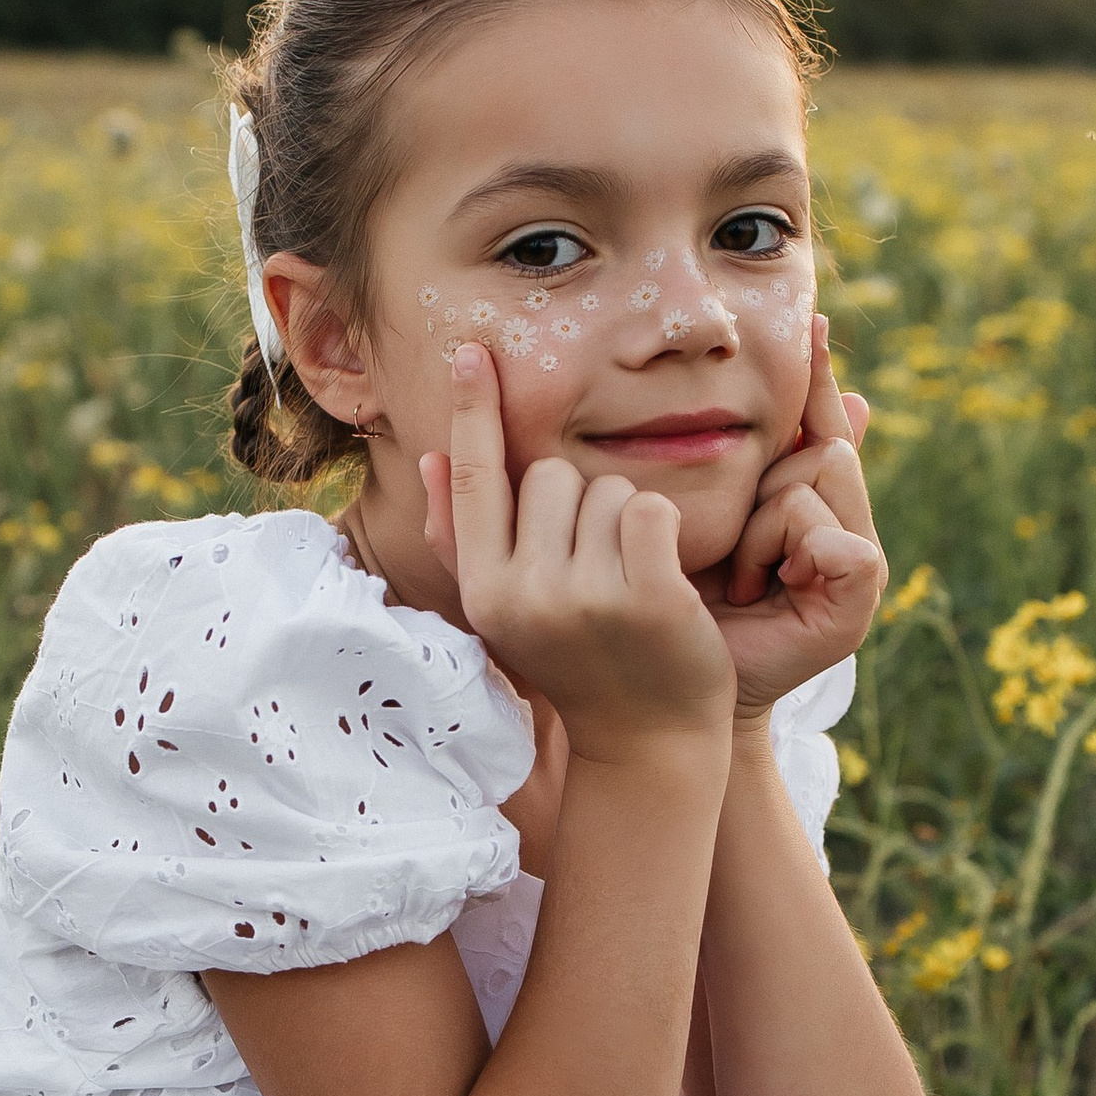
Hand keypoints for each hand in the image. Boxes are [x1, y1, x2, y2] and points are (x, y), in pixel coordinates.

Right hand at [419, 343, 733, 763]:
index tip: (471, 352)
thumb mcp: (511, 610)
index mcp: (486, 592)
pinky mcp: (647, 596)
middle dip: (581, 503)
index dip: (471, 412)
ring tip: (629, 581)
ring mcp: (586, 596)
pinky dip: (662, 531)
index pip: (473, 480)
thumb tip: (431, 458)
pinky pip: (648, 509)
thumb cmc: (579, 664)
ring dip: (624, 520)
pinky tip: (663, 577)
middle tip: (597, 567)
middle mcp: (525, 593)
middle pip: (552, 476)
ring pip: (605, 489)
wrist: (647, 744)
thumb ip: (466, 537)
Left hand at [696, 316, 888, 720]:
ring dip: (764, 529)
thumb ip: (725, 466)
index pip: (820, 425)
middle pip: (818, 447)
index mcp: (810, 504)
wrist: (689, 693)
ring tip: (744, 579)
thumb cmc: (686, 609)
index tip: (812, 320)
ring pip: (814, 481)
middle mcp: (845, 525)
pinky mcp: (860, 597)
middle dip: (763, 492)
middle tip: (735, 556)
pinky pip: (834, 537)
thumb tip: (749, 395)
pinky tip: (765, 589)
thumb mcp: (700, 521)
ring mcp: (859, 561)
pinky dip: (789, 553)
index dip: (818, 377)